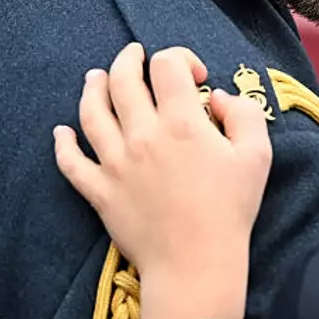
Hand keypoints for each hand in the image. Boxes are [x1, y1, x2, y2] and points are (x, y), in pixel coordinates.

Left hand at [54, 42, 272, 318]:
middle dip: (128, 59)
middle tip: (133, 54)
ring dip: (92, 88)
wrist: (196, 264)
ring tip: (95, 77)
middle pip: (122, 80)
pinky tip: (62, 132)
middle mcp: (143, 136)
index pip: (167, 65)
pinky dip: (63, 144)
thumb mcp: (257, 155)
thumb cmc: (230, 209)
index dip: (181, 58)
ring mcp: (116, 163)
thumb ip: (242, 114)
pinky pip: (70, 163)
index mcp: (182, 123)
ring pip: (91, 113)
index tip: (194, 77)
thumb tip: (216, 96)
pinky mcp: (99, 191)